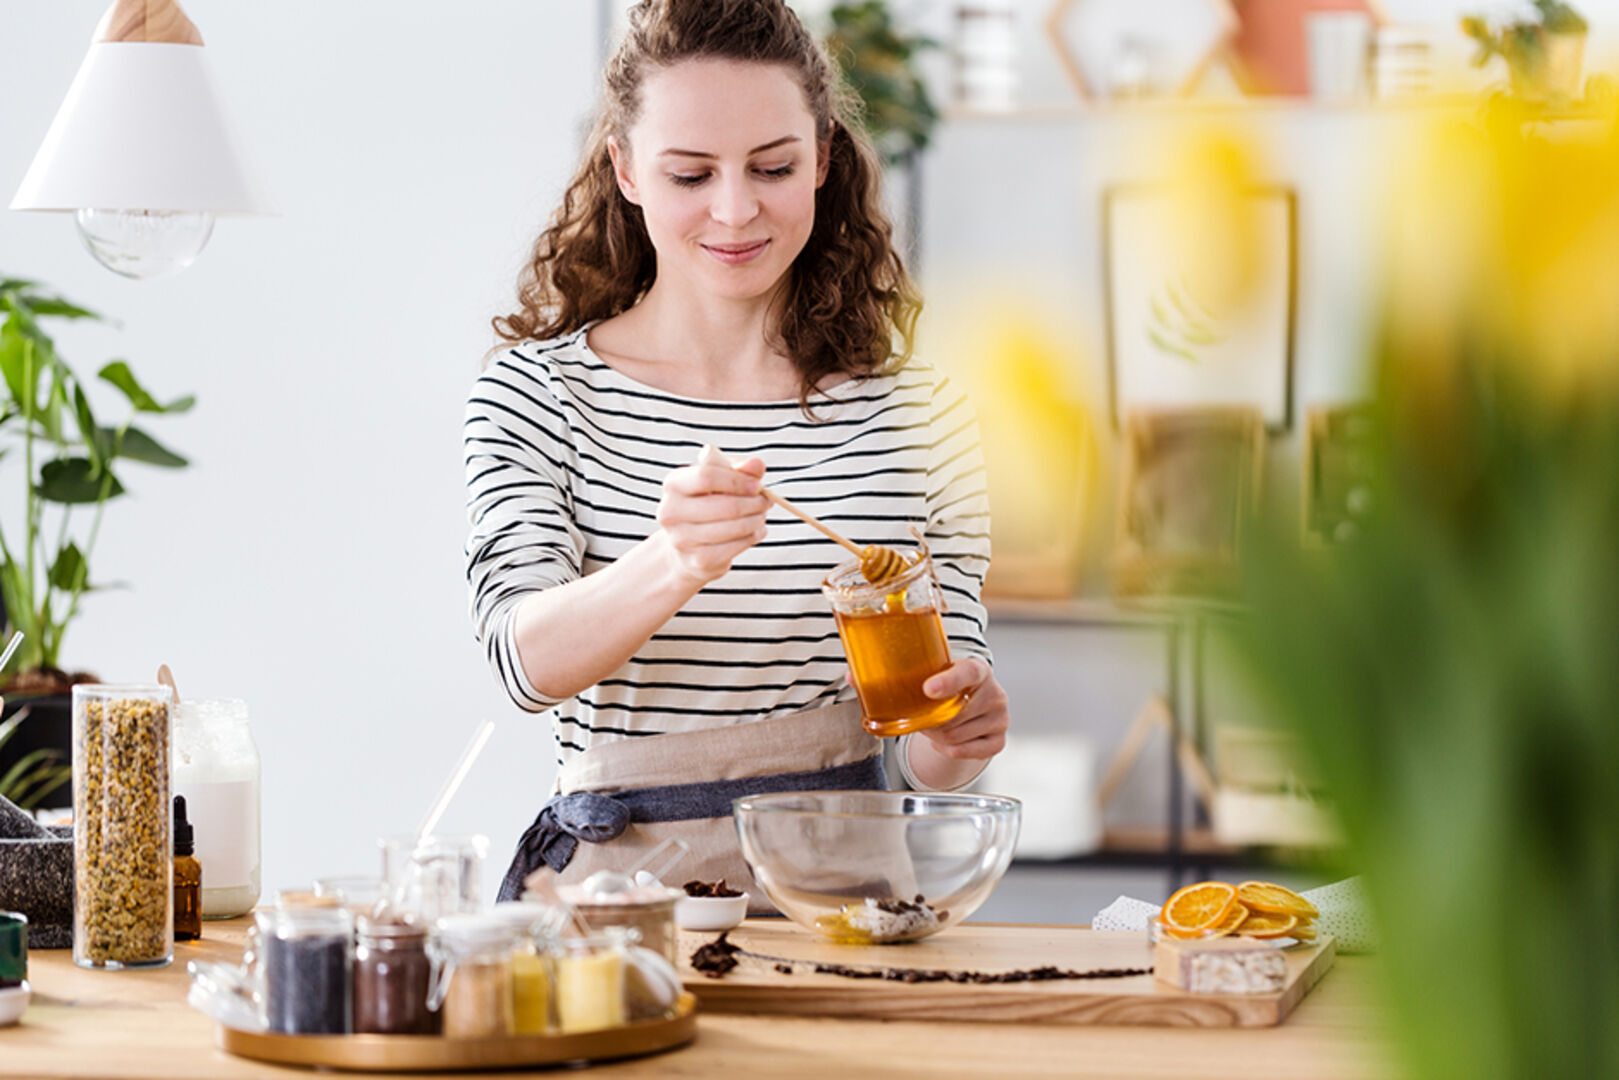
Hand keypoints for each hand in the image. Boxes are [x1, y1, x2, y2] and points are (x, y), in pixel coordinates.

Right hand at [656, 453, 768, 585]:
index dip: (738, 480)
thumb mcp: (720, 480)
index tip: (757, 485)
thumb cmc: (706, 504)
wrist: (686, 545)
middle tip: (766, 501)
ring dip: (756, 520)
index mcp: (673, 485)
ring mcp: (682, 540)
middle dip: (753, 503)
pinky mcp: (699, 560)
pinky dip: (752, 537)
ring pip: (734, 527)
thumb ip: (739, 469)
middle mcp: (671, 512)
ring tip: (760, 515)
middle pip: (725, 505)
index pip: (706, 476)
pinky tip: (755, 531)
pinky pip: (736, 546)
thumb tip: (757, 464)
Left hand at [913, 657, 1008, 759]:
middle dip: (930, 720)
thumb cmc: (949, 685)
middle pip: (954, 715)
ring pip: (954, 736)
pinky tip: (940, 741)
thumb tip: (881, 706)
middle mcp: (995, 694)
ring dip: (935, 735)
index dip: (948, 682)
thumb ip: (920, 678)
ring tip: (930, 726)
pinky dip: (945, 749)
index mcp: (979, 669)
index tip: (927, 689)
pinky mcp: (999, 741)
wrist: (973, 699)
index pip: (967, 673)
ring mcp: (1001, 719)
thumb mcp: (939, 673)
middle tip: (918, 717)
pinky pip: (963, 752)